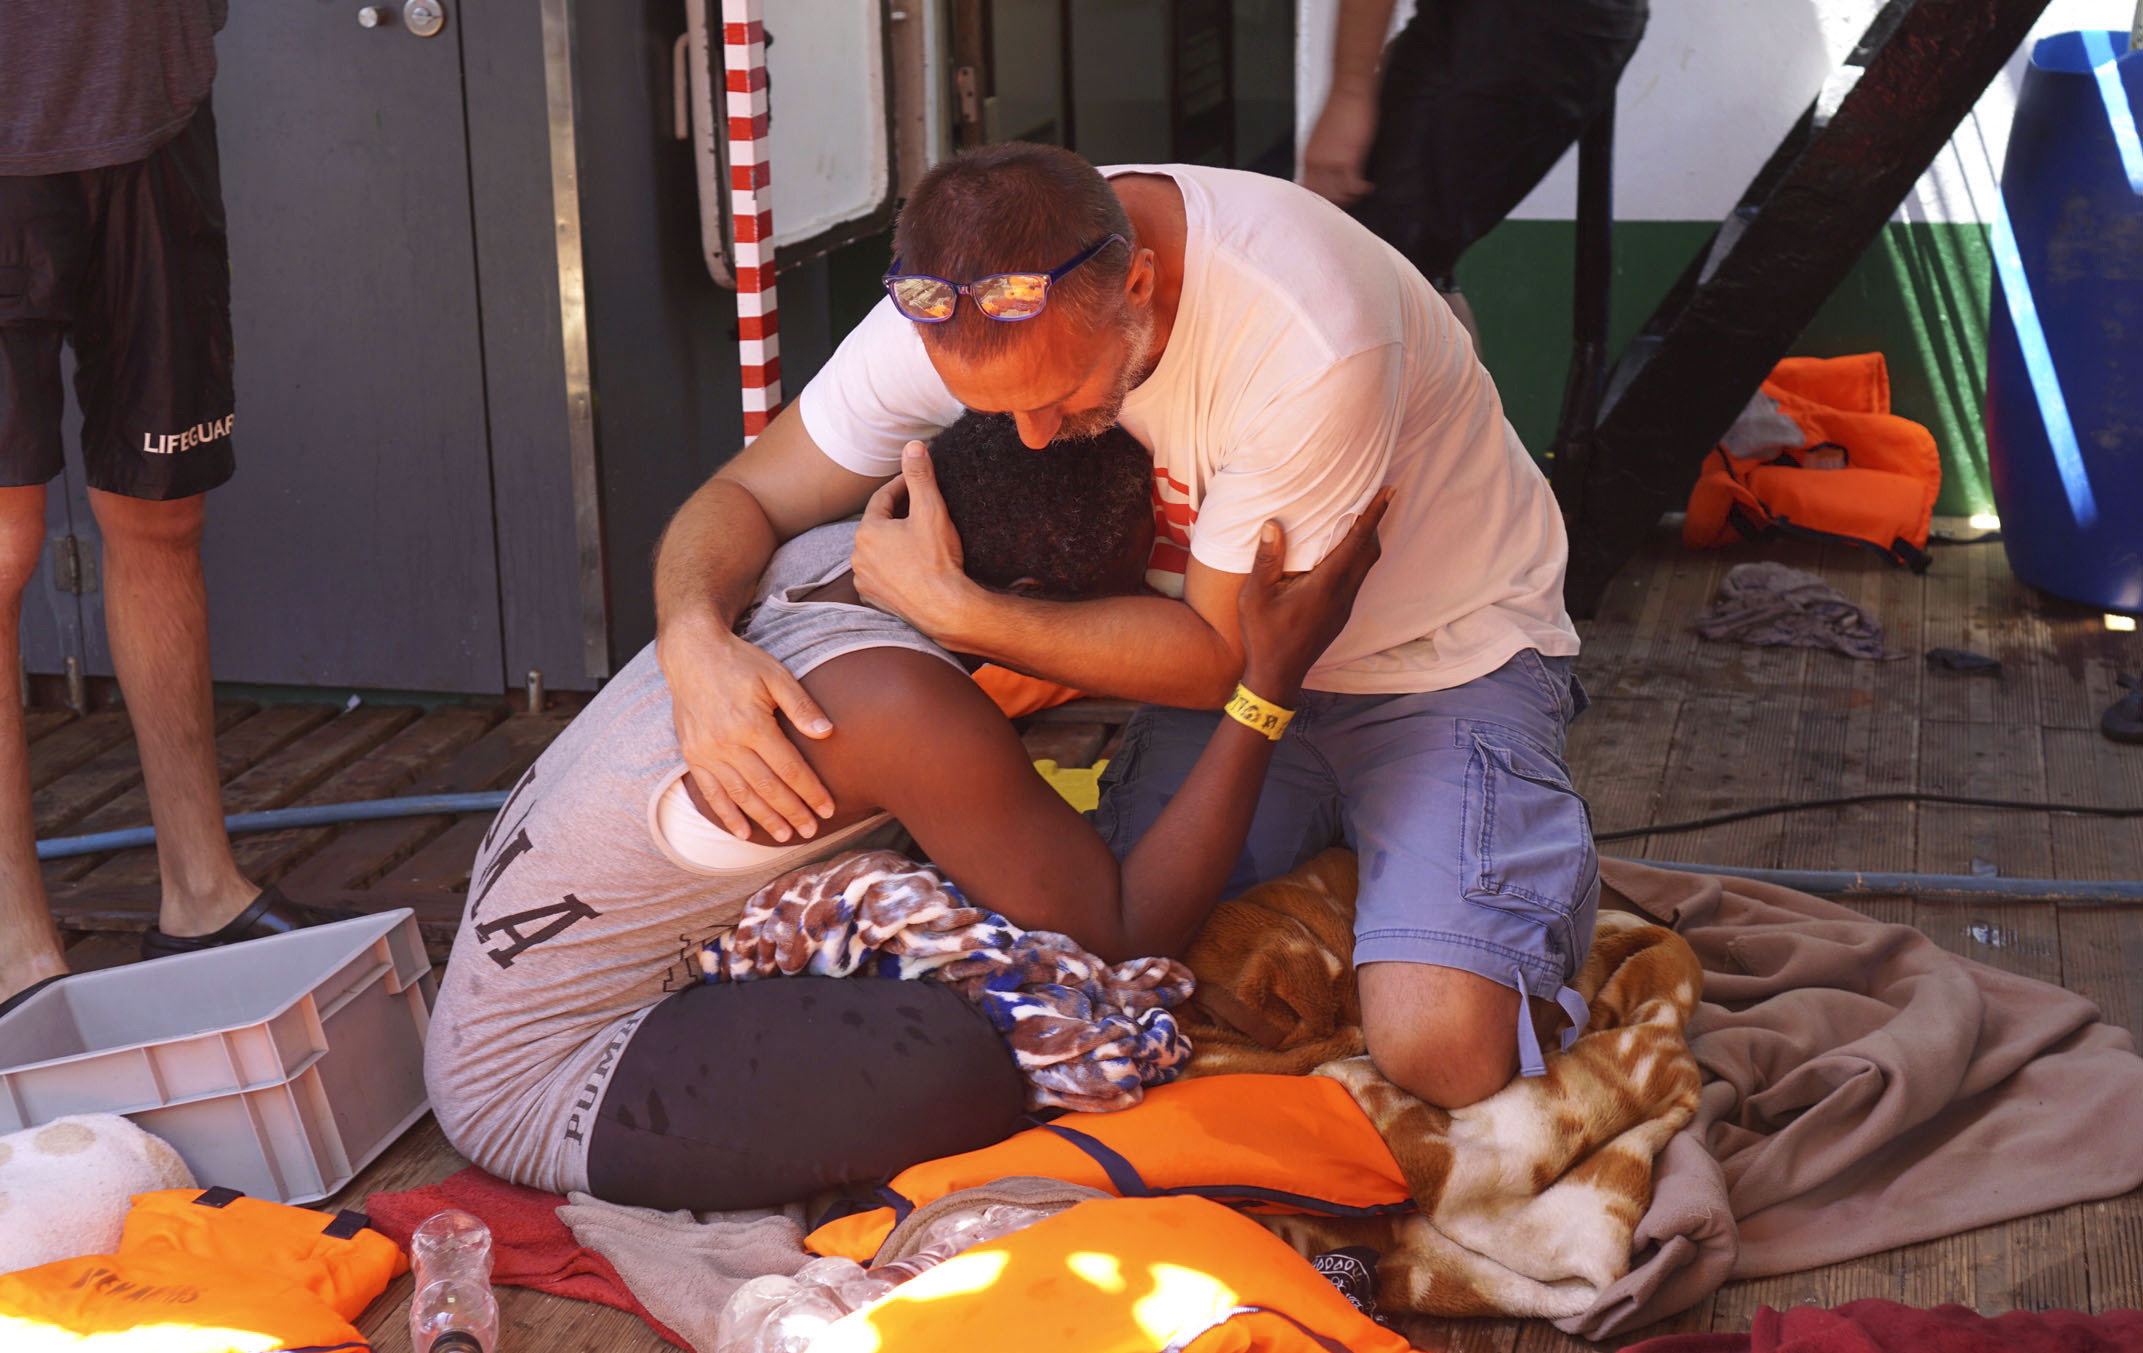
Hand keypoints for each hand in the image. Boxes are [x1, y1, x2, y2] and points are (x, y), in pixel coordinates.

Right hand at [657, 613, 835, 841]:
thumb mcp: (776, 675)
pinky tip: (744, 832)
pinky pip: (711, 793)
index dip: (811, 791)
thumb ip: (801, 705)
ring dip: (765, 819)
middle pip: (768, 788)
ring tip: (787, 836)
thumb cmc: (740, 663)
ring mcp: (708, 752)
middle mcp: (728, 744)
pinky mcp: (692, 755)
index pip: (790, 768)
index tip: (828, 808)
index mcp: (753, 725)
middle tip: (812, 830)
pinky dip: (728, 815)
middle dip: (793, 812)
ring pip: (742, 795)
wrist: (691, 654)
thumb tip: (827, 732)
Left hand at [853, 441, 977, 636]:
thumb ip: (920, 476)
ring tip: (917, 539)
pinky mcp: (875, 599)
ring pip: (878, 552)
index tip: (917, 481)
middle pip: (878, 526)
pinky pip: (881, 575)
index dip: (901, 487)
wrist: (945, 608)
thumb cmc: (938, 560)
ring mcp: (865, 581)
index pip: (882, 499)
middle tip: (920, 508)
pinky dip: (893, 567)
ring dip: (893, 543)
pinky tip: (911, 566)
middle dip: (897, 515)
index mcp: (867, 532)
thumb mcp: (931, 510)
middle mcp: (858, 557)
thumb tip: (913, 447)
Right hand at [1235, 488, 1392, 703]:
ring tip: (1356, 521)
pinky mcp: (1339, 614)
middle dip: (1373, 524)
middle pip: (1370, 552)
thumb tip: (1272, 525)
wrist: (1277, 676)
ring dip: (1365, 542)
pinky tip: (1338, 554)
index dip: (1374, 515)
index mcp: (1326, 585)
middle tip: (1372, 499)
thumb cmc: (1264, 636)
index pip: (1357, 542)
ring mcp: (1344, 606)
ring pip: (1365, 566)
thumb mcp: (1255, 597)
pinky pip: (1356, 579)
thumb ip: (1266, 560)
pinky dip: (1355, 558)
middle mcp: (1342, 594)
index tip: (1389, 492)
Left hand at [1301, 89, 1378, 205]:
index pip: (1308, 190)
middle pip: (1324, 196)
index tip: (1330, 203)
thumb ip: (1319, 155)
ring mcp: (1332, 164)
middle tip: (1349, 202)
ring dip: (1351, 198)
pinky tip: (1368, 187)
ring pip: (1339, 195)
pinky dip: (1362, 190)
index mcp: (1307, 158)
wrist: (1349, 94)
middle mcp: (1316, 164)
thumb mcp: (1320, 136)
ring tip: (1359, 194)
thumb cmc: (1338, 110)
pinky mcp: (1349, 160)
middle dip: (1337, 203)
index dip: (1320, 200)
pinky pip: (1354, 187)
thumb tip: (1323, 170)